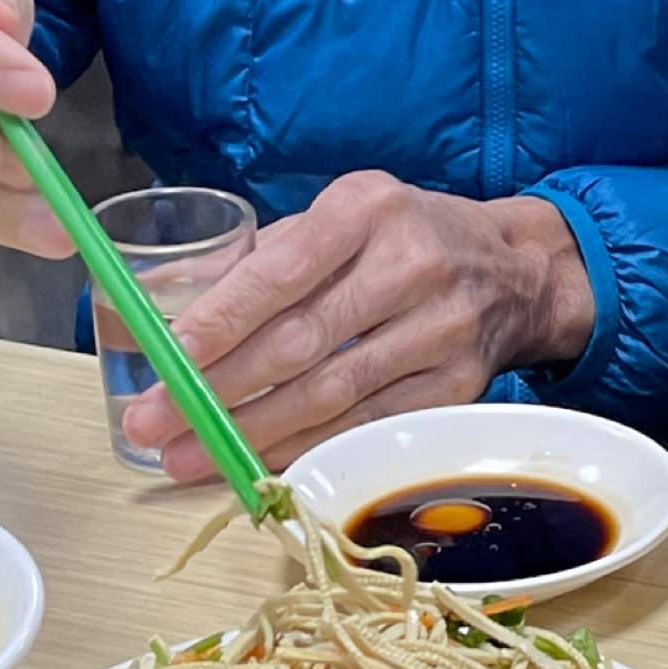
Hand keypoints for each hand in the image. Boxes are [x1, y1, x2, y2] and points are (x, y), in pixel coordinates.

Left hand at [115, 171, 597, 482]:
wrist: (515, 270)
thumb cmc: (402, 238)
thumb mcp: (339, 216)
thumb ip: (260, 258)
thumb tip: (158, 308)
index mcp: (367, 208)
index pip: (282, 270)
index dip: (221, 319)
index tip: (165, 356)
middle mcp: (410, 265)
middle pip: (300, 341)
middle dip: (217, 388)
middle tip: (153, 422)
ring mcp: (440, 330)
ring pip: (331, 394)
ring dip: (251, 431)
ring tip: (189, 454)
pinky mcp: (455, 386)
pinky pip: (366, 426)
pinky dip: (305, 448)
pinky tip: (257, 459)